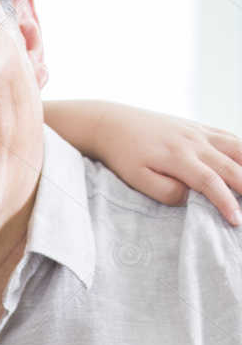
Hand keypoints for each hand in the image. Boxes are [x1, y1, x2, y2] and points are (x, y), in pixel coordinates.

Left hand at [105, 110, 241, 225]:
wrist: (114, 123)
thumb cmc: (123, 155)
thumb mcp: (137, 179)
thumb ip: (165, 191)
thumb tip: (191, 198)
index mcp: (178, 157)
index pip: (209, 182)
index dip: (225, 201)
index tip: (236, 220)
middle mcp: (194, 142)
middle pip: (230, 165)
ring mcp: (199, 132)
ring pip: (236, 147)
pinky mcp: (198, 127)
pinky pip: (228, 136)